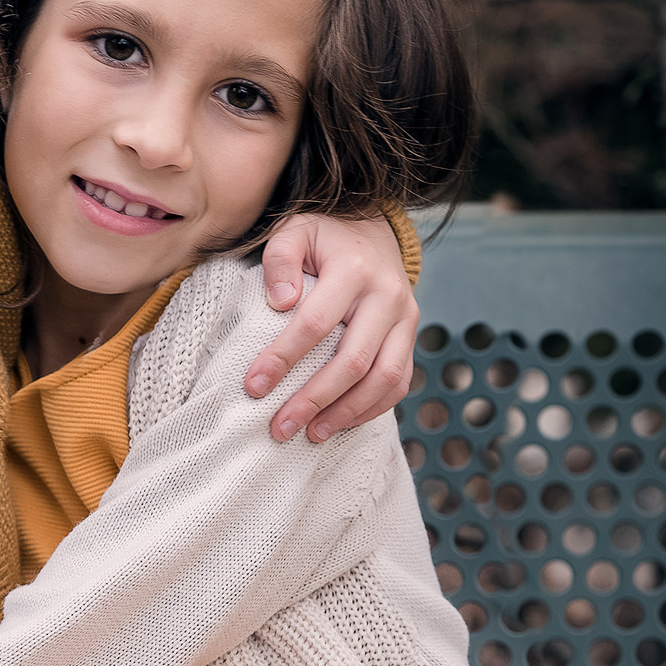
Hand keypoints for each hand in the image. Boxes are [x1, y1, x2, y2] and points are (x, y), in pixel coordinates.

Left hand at [249, 212, 417, 442]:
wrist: (372, 230)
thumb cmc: (322, 237)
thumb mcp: (292, 232)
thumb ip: (279, 259)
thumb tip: (280, 302)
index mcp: (354, 269)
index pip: (315, 323)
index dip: (283, 358)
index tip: (253, 386)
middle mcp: (388, 296)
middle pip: (353, 361)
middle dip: (314, 399)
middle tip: (280, 428)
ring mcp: (406, 318)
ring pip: (385, 378)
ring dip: (347, 413)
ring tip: (310, 435)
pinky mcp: (411, 336)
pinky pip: (400, 382)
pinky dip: (372, 408)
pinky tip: (340, 424)